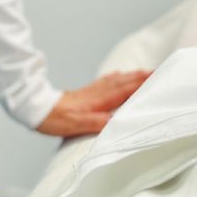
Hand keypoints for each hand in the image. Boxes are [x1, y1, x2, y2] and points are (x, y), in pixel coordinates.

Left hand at [35, 69, 151, 137]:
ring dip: (132, 76)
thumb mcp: (77, 124)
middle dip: (142, 76)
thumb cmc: (56, 119)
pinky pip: (106, 82)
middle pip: (125, 81)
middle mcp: (98, 92)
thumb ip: (97, 122)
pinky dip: (117, 77)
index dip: (143, 82)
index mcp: (99, 99)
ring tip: (145, 73)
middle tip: (159, 71)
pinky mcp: (85, 92)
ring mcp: (92, 91)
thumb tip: (117, 121)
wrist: (37, 109)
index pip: (126, 88)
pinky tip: (118, 76)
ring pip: (117, 80)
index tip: (158, 76)